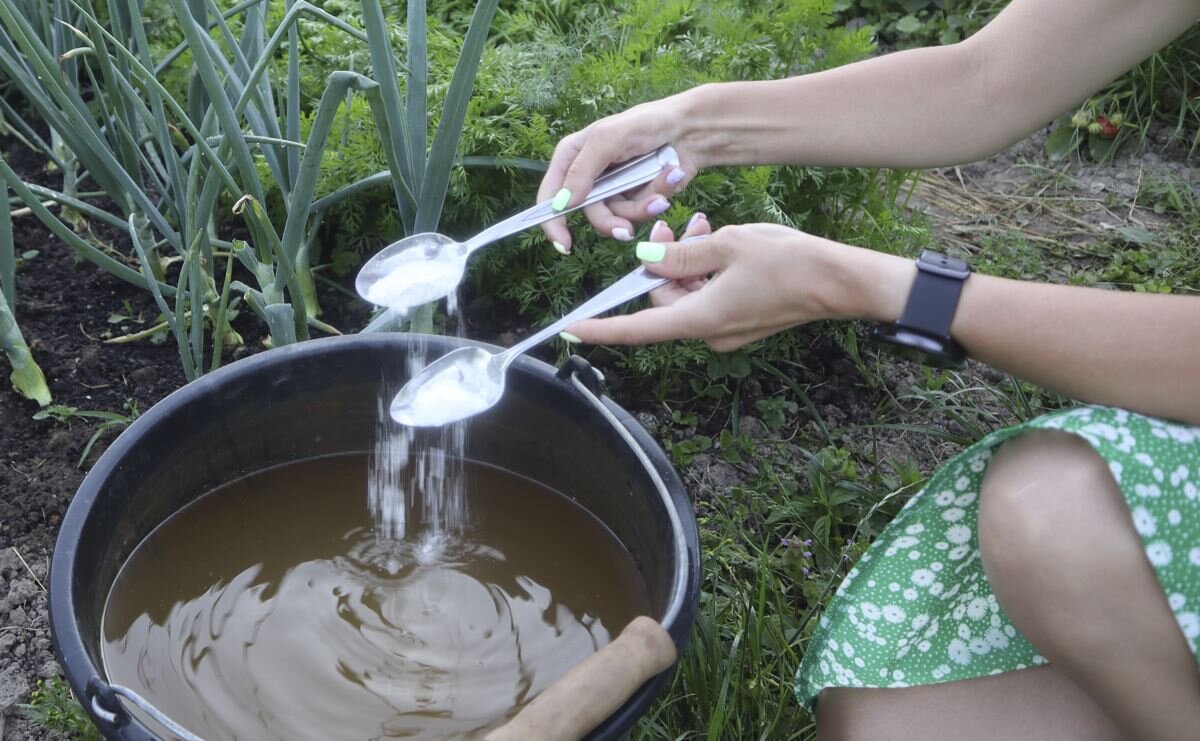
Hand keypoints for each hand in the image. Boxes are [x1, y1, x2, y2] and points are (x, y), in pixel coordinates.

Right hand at [537, 93, 705, 252]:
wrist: (688, 129)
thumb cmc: (646, 123)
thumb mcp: (607, 139)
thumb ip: (583, 170)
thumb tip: (563, 203)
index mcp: (572, 157)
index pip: (551, 195)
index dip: (553, 222)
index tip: (565, 245)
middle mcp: (589, 175)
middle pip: (590, 213)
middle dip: (611, 222)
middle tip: (627, 231)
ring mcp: (613, 188)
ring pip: (618, 217)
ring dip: (640, 208)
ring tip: (661, 196)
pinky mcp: (635, 196)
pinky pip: (639, 212)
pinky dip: (655, 200)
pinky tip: (668, 180)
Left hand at [565, 221, 913, 351]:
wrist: (840, 283)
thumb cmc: (789, 262)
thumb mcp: (728, 244)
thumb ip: (681, 252)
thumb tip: (648, 257)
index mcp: (700, 317)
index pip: (638, 328)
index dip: (602, 329)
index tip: (571, 330)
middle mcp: (708, 331)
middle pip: (662, 299)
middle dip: (664, 262)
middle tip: (679, 224)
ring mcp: (725, 329)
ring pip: (685, 294)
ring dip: (687, 262)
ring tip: (705, 226)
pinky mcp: (739, 322)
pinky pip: (707, 297)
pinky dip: (706, 272)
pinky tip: (720, 243)